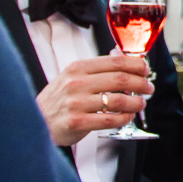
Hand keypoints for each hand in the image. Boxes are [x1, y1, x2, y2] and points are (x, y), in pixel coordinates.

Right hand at [36, 54, 154, 147]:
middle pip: (120, 79)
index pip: (115, 62)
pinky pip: (109, 120)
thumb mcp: (72, 76)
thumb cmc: (57, 99)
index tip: (145, 70)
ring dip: (136, 102)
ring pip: (118, 101)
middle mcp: (77, 83)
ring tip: (140, 103)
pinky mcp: (77, 122)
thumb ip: (96, 69)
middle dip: (140, 84)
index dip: (136, 65)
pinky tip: (128, 117)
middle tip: (148, 88)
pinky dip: (124, 118)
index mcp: (78, 68)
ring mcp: (76, 103)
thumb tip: (124, 58)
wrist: (34, 119)